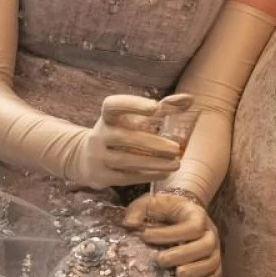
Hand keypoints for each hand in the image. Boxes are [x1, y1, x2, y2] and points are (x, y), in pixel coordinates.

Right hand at [66, 94, 183, 188]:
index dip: (133, 104)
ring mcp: (98, 156)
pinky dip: (147, 175)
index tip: (155, 107)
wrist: (85, 158)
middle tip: (176, 148)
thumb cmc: (120, 133)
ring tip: (176, 164)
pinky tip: (164, 173)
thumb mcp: (133, 119)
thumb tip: (189, 99)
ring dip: (154, 162)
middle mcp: (99, 135)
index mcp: (107, 117)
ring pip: (126, 160)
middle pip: (124, 137)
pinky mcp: (101, 175)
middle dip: (152, 143)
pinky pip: (125, 177)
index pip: (113, 105)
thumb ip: (162, 109)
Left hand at [123, 192, 222, 276]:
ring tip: (178, 275)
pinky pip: (217, 272)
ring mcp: (214, 247)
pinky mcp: (214, 260)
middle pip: (206, 245)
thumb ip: (137, 210)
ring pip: (213, 260)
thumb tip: (129, 224)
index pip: (191, 226)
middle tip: (161, 261)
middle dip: (184, 255)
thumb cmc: (164, 208)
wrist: (182, 210)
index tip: (145, 237)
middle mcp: (209, 231)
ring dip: (197, 270)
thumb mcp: (149, 202)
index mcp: (195, 214)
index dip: (170, 234)